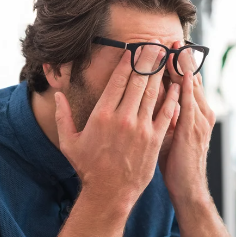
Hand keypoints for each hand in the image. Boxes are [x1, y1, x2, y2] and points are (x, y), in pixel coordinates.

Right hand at [55, 45, 180, 211]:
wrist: (109, 193)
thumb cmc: (88, 168)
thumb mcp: (69, 142)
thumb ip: (62, 116)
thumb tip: (58, 95)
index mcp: (102, 115)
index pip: (118, 80)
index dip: (128, 61)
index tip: (134, 48)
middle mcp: (123, 118)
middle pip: (138, 81)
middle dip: (148, 59)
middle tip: (155, 43)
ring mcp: (141, 128)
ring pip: (154, 93)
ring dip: (161, 72)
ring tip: (167, 56)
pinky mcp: (154, 139)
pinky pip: (166, 112)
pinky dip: (172, 97)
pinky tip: (177, 85)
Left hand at [159, 42, 215, 206]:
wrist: (188, 188)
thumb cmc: (176, 163)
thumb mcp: (172, 135)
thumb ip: (166, 115)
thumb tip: (153, 99)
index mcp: (195, 113)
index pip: (186, 81)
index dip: (178, 63)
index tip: (168, 46)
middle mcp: (200, 112)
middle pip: (190, 78)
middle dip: (181, 57)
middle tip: (172, 37)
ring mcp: (199, 119)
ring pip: (190, 85)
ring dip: (183, 65)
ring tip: (176, 45)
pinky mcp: (192, 129)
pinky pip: (188, 101)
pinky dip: (184, 85)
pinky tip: (180, 72)